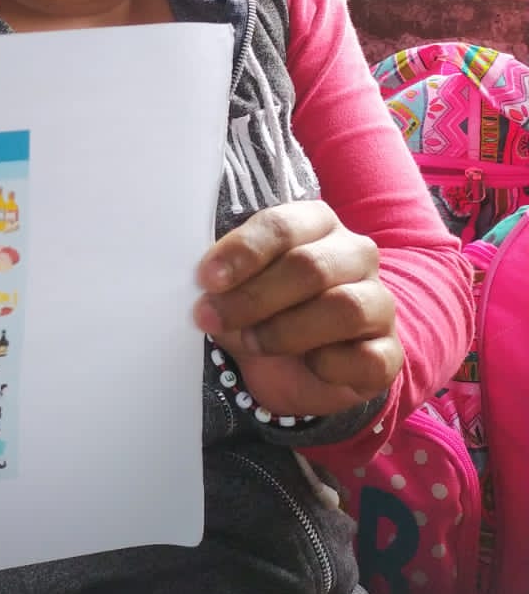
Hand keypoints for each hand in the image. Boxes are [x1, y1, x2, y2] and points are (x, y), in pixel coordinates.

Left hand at [193, 201, 402, 418]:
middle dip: (253, 297)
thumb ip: (224, 277)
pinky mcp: (389, 352)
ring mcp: (379, 302)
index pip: (283, 225)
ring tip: (253, 342)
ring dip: (285, 331)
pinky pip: (366, 357)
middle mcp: (355, 254)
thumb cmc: (265, 312)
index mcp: (317, 224)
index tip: (206, 279)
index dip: (243, 252)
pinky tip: (310, 366)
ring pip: (343, 308)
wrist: (300, 369)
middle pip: (310, 267)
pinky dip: (329, 366)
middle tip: (213, 317)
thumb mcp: (237, 288)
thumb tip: (204, 284)